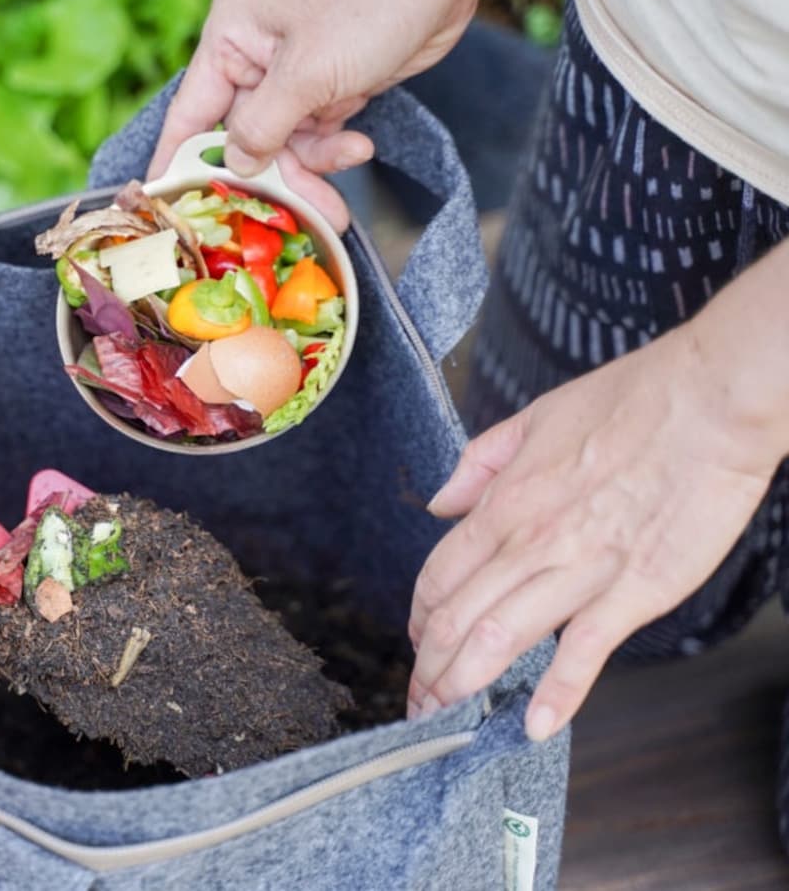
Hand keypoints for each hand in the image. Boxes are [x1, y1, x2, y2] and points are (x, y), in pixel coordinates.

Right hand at [149, 0, 493, 231]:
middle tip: (289, 219)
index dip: (178, 162)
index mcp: (231, 38)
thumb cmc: (371, 4)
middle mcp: (253, 57)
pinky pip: (315, 138)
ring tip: (340, 192)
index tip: (169, 207)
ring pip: (282, 147)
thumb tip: (234, 165)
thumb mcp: (308, 72)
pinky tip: (360, 147)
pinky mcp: (327, 89)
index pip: (191, 113)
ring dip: (310, 173)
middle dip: (269, 180)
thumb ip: (262, 126)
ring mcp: (292, 75)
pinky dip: (334, 153)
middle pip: (241, 141)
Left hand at [406, 326, 782, 740]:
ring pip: (500, 638)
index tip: (415, 642)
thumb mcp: (534, 417)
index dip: (419, 618)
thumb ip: (480, 464)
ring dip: (464, 684)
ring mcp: (581, 570)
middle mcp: (531, 541)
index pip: (439, 575)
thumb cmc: (632, 401)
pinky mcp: (634, 591)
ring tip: (445, 717)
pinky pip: (584, 651)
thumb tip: (441, 503)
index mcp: (505, 502)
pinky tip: (534, 724)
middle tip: (418, 701)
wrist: (709, 402)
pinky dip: (557, 693)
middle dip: (428, 668)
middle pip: (457, 618)